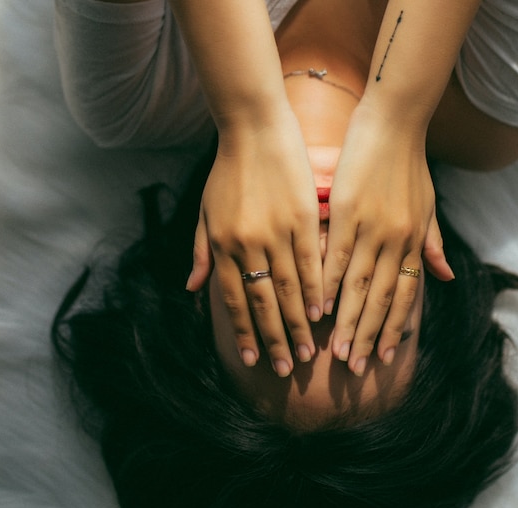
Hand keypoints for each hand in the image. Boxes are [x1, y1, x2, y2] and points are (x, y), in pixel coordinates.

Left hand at [186, 111, 321, 376]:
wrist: (253, 128)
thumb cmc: (227, 171)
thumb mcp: (205, 212)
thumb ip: (201, 252)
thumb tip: (194, 291)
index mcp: (222, 244)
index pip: (232, 299)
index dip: (242, 331)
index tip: (251, 359)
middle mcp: (246, 243)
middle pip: (262, 302)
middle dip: (273, 339)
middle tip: (286, 369)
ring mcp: (275, 231)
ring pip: (288, 288)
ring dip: (298, 322)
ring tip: (308, 351)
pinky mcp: (301, 217)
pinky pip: (310, 261)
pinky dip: (316, 289)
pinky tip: (322, 311)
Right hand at [323, 105, 453, 375]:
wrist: (396, 120)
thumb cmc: (410, 162)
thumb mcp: (429, 206)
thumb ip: (433, 243)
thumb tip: (446, 278)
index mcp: (414, 241)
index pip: (404, 296)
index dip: (394, 328)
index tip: (384, 358)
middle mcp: (396, 241)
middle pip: (381, 299)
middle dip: (369, 336)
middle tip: (356, 369)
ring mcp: (372, 228)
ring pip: (359, 286)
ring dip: (346, 321)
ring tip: (335, 351)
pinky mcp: (348, 212)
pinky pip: (336, 256)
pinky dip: (327, 284)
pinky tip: (317, 306)